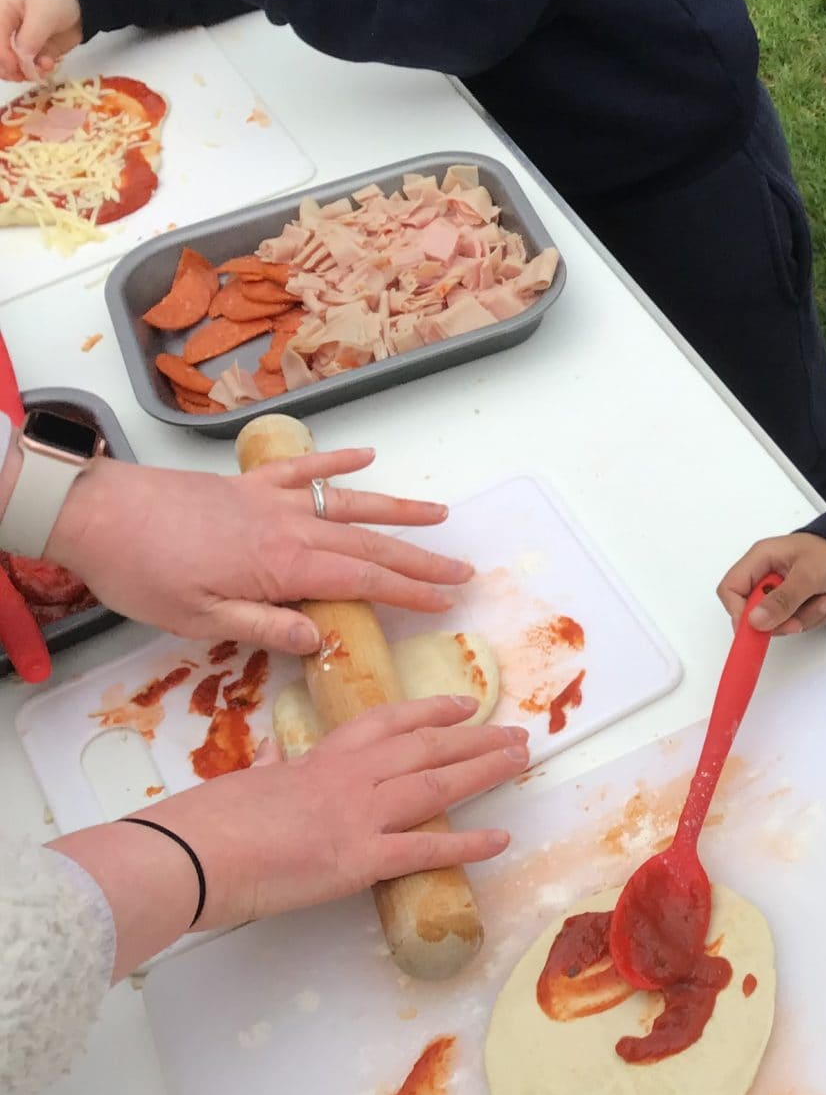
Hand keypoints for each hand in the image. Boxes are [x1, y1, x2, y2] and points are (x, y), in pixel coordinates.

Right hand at [0, 0, 82, 82]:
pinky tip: (48, 67)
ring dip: (23, 73)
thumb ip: (31, 37)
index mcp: (0, 13)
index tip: (16, 69)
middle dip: (8, 69)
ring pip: (13, 64)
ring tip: (37, 74)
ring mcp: (21, 42)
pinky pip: (32, 65)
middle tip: (22, 77)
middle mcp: (6, 29)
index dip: (3, 57)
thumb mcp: (42, 13)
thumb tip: (22, 60)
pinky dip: (39, 70)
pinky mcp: (36, 51)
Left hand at [43, 448, 473, 653]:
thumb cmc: (140, 573)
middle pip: (370, 542)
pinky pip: (302, 469)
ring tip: (440, 514)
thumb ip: (265, 627)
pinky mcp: (247, 482)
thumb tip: (324, 637)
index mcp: (283, 565)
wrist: (94, 512)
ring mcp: (271, 499)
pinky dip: (337, 462)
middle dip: (420, 558)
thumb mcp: (198, 620)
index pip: (363, 579)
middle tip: (462, 569)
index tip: (447, 598)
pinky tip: (367, 457)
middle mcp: (289, 526)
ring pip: (349, 503)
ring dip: (397, 509)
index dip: (410, 590)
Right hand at [54, 696, 526, 976]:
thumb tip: (278, 766)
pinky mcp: (358, 860)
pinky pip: (425, 850)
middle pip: (426, 749)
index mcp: (320, 760)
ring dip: (484, 771)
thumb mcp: (247, 786)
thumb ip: (275, 777)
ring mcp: (358, 817)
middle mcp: (348, 779)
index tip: (463, 703)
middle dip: (476, 738)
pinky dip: (467, 845)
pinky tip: (500, 839)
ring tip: (521, 761)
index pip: (386, 723)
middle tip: (516, 733)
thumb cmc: (204, 824)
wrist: (186, 854)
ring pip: (437, 786)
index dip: (430, 711)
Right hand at [717, 533, 825, 633]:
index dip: (739, 612)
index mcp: (760, 559)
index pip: (730, 589)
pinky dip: (816, 617)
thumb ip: (783, 599)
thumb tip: (755, 621)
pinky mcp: (792, 602)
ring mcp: (778, 590)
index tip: (761, 628)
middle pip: (756, 612)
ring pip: (780, 621)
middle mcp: (765, 575)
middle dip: (785, 619)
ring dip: (807, 617)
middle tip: (805, 617)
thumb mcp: (809, 574)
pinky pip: (796, 621)